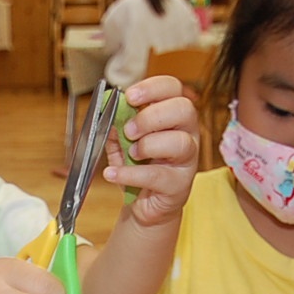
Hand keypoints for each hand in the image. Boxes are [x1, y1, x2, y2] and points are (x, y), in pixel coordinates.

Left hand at [105, 75, 199, 227]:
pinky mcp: (179, 185)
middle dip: (151, 116)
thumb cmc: (139, 167)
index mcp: (173, 115)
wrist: (144, 204)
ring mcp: (187, 160)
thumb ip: (116, 125)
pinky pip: (158, 175)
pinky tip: (112, 173)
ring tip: (131, 153)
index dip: (152, 88)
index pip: (173, 88)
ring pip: (179, 142)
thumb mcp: (123, 141)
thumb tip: (105, 110)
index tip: (130, 96)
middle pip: (183, 110)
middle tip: (129, 130)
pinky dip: (130, 174)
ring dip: (147, 145)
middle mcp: (187, 133)